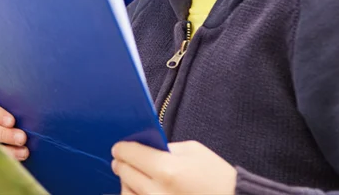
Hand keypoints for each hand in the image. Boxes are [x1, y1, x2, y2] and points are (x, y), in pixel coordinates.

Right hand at [0, 98, 27, 160]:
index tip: (12, 121)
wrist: (1, 139)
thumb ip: (8, 111)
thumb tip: (24, 113)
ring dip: (6, 150)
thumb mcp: (3, 112)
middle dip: (3, 134)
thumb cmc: (4, 121)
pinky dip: (3, 160)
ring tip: (24, 151)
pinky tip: (17, 160)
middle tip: (22, 138)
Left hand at [111, 141, 236, 194]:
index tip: (119, 148)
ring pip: (126, 194)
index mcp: (166, 169)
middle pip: (125, 173)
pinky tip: (139, 191)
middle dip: (122, 164)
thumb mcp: (193, 152)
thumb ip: (166, 148)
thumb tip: (145, 149)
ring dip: (126, 183)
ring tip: (131, 177)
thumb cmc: (218, 177)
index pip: (130, 154)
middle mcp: (157, 192)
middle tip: (120, 160)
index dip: (122, 148)